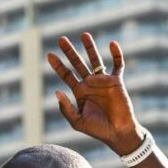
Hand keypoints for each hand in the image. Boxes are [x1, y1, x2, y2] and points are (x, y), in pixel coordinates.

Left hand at [47, 33, 142, 153]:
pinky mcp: (116, 81)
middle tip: (61, 39)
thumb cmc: (97, 129)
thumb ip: (66, 108)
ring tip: (84, 34)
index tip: (49, 54)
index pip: (66, 75)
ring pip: (95, 60)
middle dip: (69, 52)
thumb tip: (57, 91)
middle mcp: (90, 84)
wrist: (117, 132)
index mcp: (79, 92)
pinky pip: (117, 64)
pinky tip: (112, 44)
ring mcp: (103, 81)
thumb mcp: (77, 121)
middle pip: (77, 63)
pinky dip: (116, 54)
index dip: (57, 65)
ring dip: (89, 48)